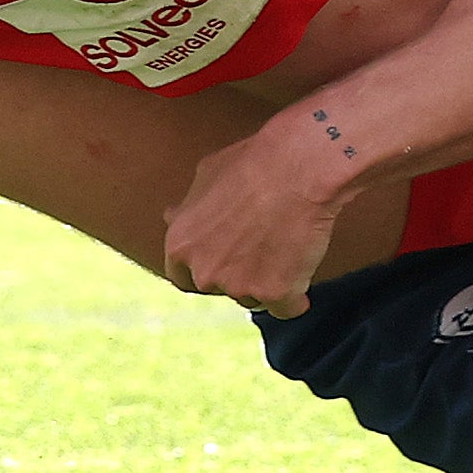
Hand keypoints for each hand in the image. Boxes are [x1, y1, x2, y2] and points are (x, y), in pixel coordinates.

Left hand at [159, 105, 355, 315]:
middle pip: (219, 288)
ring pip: (253, 297)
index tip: (222, 260)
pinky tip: (303, 269)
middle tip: (259, 245)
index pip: (182, 277)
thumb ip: (186, 208)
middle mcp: (204, 272)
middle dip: (236, 273)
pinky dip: (296, 295)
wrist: (297, 168)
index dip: (204, 267)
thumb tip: (170, 216)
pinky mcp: (276, 295)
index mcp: (180, 245)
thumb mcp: (205, 177)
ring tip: (284, 243)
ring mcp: (239, 287)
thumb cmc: (252, 164)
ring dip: (266, 282)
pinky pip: (287, 307)